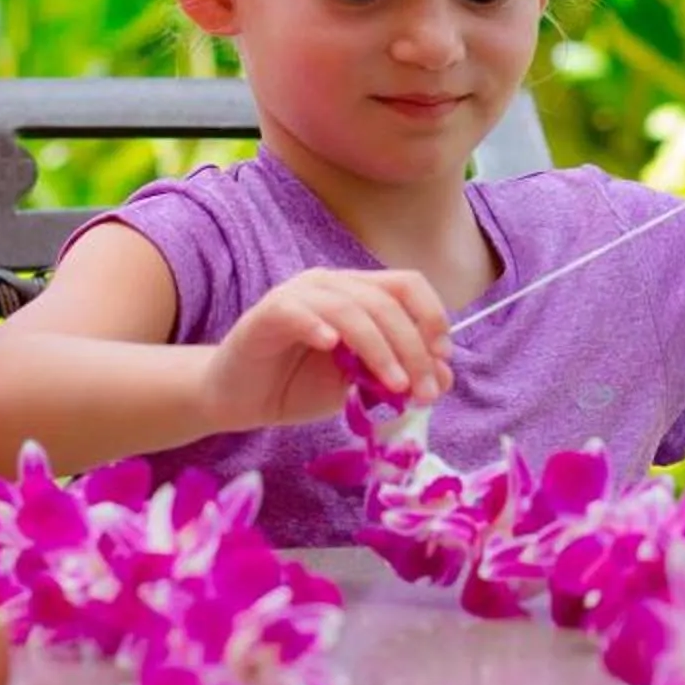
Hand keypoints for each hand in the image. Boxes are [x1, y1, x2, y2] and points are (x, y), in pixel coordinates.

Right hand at [202, 269, 452, 433]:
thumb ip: (396, 377)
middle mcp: (332, 285)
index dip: (431, 316)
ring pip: (351, 308)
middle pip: (385, 301)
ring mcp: (298, 295)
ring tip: (395, 386)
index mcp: (357, 293)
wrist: (239, 399)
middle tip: (425, 390)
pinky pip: (298, 312)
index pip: (407, 285)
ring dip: (380, 348)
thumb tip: (445, 378)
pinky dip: (318, 327)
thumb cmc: (298, 386)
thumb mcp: (358, 387)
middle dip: (413, 347)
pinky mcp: (267, 314)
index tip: (443, 358)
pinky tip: (332, 348)